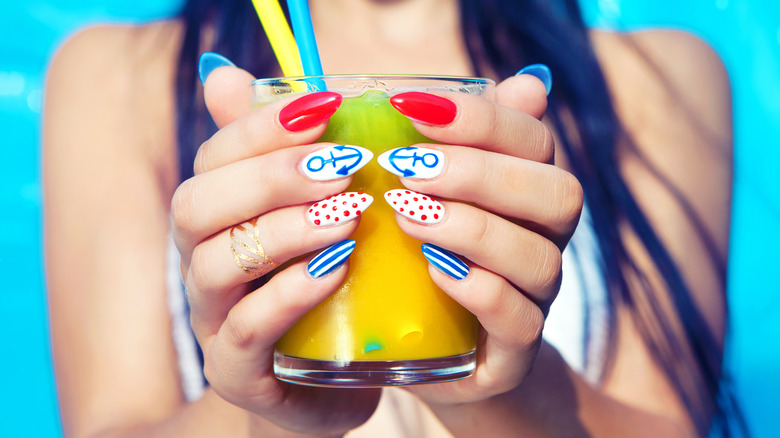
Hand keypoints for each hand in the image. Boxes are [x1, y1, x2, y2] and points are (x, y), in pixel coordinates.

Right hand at [171, 64, 379, 434]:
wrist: (327, 383)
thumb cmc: (321, 290)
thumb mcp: (311, 219)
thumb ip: (281, 153)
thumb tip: (227, 73)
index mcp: (215, 220)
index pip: (214, 158)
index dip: (262, 126)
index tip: (326, 106)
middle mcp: (200, 264)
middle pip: (196, 205)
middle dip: (269, 176)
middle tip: (343, 165)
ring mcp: (211, 320)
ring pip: (214, 264)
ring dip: (284, 230)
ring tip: (348, 214)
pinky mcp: (237, 372)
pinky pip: (246, 328)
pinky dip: (291, 291)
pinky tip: (338, 267)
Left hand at [388, 74, 582, 404]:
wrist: (426, 349)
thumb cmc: (423, 255)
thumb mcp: (432, 193)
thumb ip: (468, 139)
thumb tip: (531, 82)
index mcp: (531, 192)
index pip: (534, 141)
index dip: (480, 119)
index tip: (408, 107)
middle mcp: (547, 241)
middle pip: (558, 195)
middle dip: (480, 173)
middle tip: (406, 167)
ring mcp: (537, 298)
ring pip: (539, 258)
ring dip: (471, 229)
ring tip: (406, 215)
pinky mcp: (515, 351)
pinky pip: (521, 320)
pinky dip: (479, 290)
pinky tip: (433, 270)